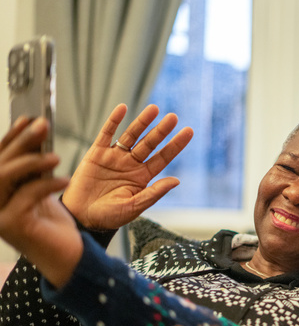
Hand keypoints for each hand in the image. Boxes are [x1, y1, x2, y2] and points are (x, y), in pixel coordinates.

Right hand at [0, 118, 81, 287]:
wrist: (67, 257)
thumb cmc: (53, 224)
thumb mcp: (41, 190)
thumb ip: (34, 169)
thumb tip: (36, 133)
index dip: (11, 137)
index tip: (28, 118)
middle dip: (21, 142)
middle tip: (43, 125)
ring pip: (4, 177)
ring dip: (30, 161)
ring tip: (56, 156)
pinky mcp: (11, 225)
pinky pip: (26, 195)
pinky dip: (46, 184)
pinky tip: (64, 180)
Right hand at [62, 104, 193, 229]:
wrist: (81, 217)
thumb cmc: (109, 216)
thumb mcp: (134, 207)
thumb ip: (153, 193)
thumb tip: (176, 181)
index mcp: (143, 177)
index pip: (163, 157)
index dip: (175, 144)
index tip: (189, 131)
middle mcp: (131, 164)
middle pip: (149, 143)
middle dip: (161, 130)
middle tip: (173, 117)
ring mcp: (114, 157)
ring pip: (131, 135)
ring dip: (142, 122)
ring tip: (154, 109)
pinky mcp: (96, 154)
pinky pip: (106, 133)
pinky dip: (114, 121)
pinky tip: (123, 108)